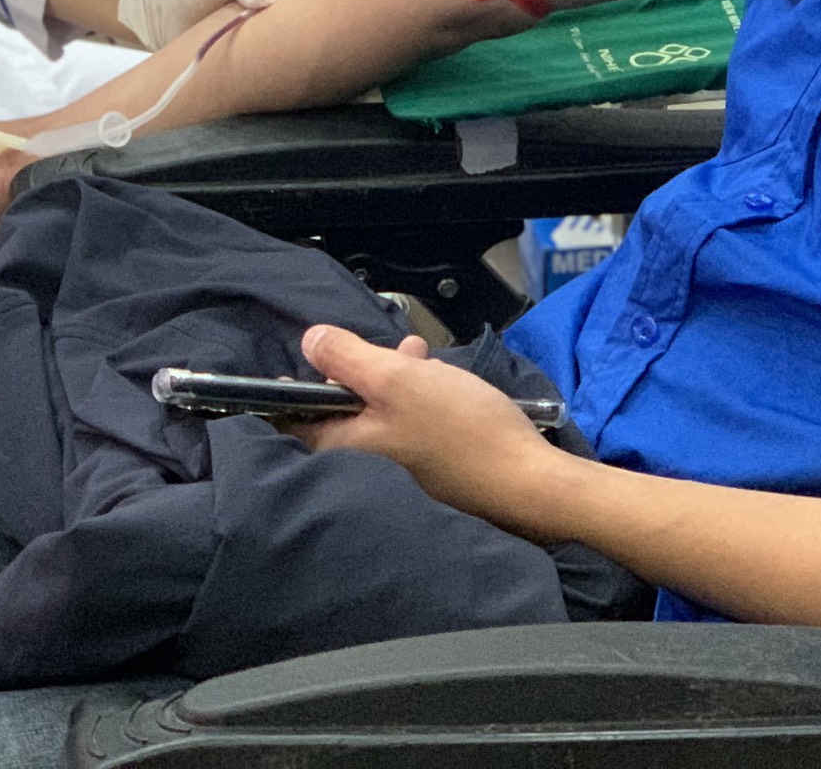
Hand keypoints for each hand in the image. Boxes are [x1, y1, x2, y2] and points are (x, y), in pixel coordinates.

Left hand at [294, 324, 571, 538]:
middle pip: (341, 405)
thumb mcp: (397, 378)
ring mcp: (393, 468)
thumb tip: (309, 341)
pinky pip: (405, 421)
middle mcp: (359, 465)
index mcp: (342, 447)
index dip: (303, 379)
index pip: (295, 415)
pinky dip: (414, 394)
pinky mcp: (424, 464)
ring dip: (394, 375)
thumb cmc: (458, 428)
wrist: (525, 479)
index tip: (324, 354)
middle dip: (362, 368)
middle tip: (390, 349)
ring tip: (419, 352)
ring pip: (377, 408)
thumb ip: (347, 357)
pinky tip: (436, 375)